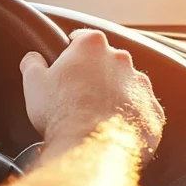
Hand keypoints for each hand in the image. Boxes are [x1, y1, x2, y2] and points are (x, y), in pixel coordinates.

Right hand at [20, 29, 163, 160]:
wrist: (92, 148)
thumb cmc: (61, 113)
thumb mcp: (34, 83)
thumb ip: (32, 63)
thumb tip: (33, 58)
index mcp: (92, 46)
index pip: (83, 38)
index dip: (72, 50)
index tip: (68, 62)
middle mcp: (121, 59)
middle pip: (107, 61)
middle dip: (95, 74)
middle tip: (79, 95)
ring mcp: (141, 85)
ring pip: (127, 85)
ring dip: (115, 95)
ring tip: (97, 117)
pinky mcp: (153, 111)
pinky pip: (141, 111)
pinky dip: (130, 118)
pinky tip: (114, 131)